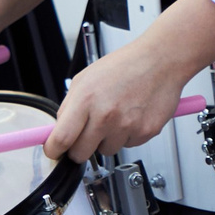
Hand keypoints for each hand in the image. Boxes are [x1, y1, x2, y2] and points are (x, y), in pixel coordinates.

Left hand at [45, 34, 195, 165]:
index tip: (54, 151)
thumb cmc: (125, 65)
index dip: (54, 150)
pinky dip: (127, 135)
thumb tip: (59, 130)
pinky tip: (132, 115)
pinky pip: (128, 145)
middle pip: (80, 154)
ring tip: (117, 116)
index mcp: (86, 99)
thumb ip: (70, 106)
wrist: (161, 60)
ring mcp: (126, 126)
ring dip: (107, 140)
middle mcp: (106, 115)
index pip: (61, 139)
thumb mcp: (86, 78)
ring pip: (106, 151)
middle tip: (87, 134)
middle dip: (79, 148)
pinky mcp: (145, 132)